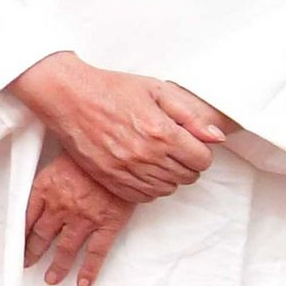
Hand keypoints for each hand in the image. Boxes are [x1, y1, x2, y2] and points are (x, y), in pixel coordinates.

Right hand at [11, 54, 222, 201]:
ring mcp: (126, 169)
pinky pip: (143, 197)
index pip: (202, 160)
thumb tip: (217, 138)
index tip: (189, 143)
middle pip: (187, 177)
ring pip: (167, 189)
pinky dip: (149, 188)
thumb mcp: (156, 91)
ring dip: (169, 177)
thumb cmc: (111, 89)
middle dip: (186, 164)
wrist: (68, 96)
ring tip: (157, 159)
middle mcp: (146, 155)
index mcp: (162, 132)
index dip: (200, 151)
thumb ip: (190, 116)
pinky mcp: (109, 178)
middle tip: (173, 149)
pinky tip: (143, 170)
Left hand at [23, 153, 135, 285]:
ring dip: (57, 267)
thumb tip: (39, 195)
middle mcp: (60, 207)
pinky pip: (96, 253)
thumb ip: (47, 180)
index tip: (15, 245)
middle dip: (32, 253)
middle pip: (42, 236)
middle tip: (27, 265)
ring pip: (65, 249)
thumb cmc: (86, 154)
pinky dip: (89, 270)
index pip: (25, 218)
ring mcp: (84, 218)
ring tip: (51, 279)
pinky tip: (83, 282)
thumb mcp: (57, 160)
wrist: (116, 152)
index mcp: (44, 189)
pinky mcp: (107, 224)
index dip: (19, 234)